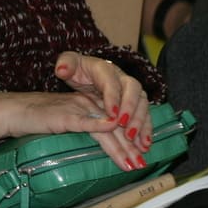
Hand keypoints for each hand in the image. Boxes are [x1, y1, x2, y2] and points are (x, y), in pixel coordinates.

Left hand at [54, 52, 152, 170]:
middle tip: (125, 128)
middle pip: (134, 91)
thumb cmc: (76, 68)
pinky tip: (144, 144)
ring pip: (142, 104)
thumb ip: (65, 64)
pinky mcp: (134, 102)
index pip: (112, 82)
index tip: (112, 114)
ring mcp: (130, 90)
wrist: (86, 70)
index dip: (113, 98)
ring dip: (142, 123)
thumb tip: (61, 70)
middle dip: (132, 110)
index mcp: (104, 68)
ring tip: (140, 142)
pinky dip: (145, 129)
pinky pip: (144, 114)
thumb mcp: (67, 63)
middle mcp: (122, 77)